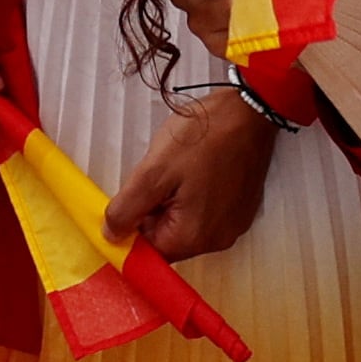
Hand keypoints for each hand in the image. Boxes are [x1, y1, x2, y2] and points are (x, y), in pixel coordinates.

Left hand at [107, 92, 279, 261]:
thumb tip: (111, 236)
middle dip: (155, 210)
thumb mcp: (153, 170)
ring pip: (186, 225)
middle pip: (168, 239)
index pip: (148, 251)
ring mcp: (232, 225)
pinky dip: (194, 196)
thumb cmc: (204, 135)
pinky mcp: (240, 210)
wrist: (249, 111)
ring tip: (180, 168)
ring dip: (174, 202)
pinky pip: (206, 214)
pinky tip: (197, 169)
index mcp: (194, 237)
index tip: (132, 197)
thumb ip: (127, 209)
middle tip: (160, 174)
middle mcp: (217, 240)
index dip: (133, 225)